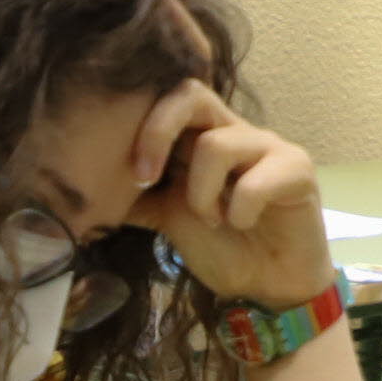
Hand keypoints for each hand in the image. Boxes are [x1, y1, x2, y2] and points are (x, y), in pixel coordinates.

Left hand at [127, 84, 330, 307]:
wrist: (269, 287)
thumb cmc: (223, 247)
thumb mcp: (167, 218)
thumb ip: (136, 197)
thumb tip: (84, 191)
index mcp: (199, 137)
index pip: (167, 98)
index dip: (140, 125)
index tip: (129, 174)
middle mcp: (233, 131)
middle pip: (191, 93)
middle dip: (158, 133)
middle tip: (146, 177)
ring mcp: (267, 147)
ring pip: (216, 145)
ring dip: (201, 193)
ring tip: (212, 221)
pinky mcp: (297, 170)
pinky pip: (256, 180)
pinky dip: (239, 210)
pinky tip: (243, 225)